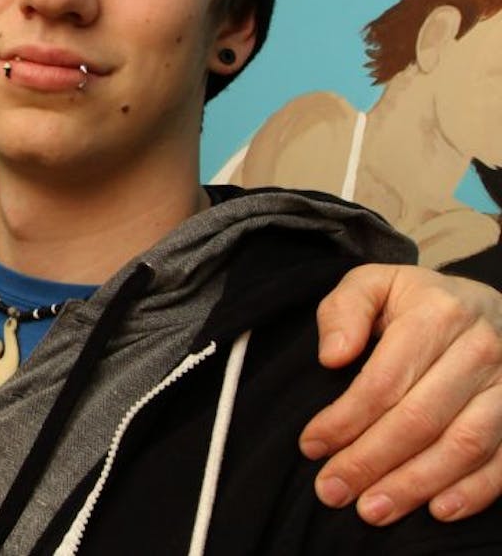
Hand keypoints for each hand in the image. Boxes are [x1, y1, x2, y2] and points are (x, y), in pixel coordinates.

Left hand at [302, 263, 501, 524]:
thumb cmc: (416, 303)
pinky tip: (438, 510)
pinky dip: (475, 490)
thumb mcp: (374, 285)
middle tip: (332, 491)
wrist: (485, 306)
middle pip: (420, 418)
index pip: (384, 379)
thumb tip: (332, 356)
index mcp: (438, 314)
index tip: (311, 446)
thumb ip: (343, 310)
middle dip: (371, 460)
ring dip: (416, 484)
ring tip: (372, 510)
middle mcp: (481, 349)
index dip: (345, 419)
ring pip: (463, 444)